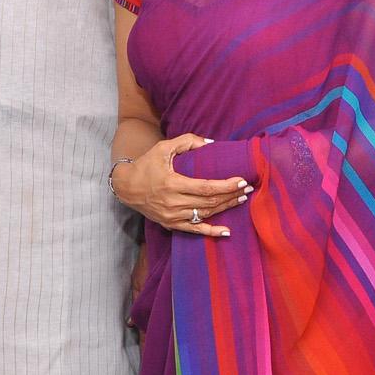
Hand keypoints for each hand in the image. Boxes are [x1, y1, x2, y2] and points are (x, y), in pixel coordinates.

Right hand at [112, 134, 249, 237]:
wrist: (126, 187)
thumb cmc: (146, 165)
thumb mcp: (163, 148)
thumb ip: (187, 142)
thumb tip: (210, 144)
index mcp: (172, 184)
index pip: (206, 187)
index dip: (226, 186)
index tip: (241, 181)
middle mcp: (173, 202)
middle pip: (209, 202)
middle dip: (231, 195)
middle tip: (248, 189)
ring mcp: (172, 216)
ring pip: (205, 215)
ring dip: (225, 208)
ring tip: (241, 200)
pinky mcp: (171, 224)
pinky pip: (194, 230)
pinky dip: (210, 232)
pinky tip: (225, 232)